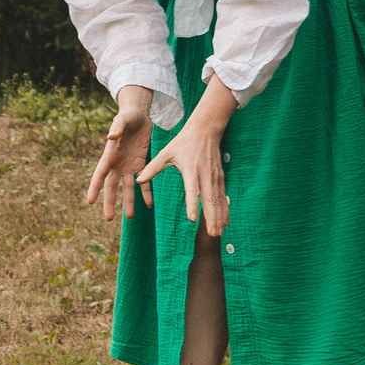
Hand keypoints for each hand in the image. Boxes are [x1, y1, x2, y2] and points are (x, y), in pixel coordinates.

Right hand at [85, 89, 152, 220]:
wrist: (138, 115)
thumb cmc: (127, 116)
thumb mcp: (123, 119)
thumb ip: (117, 127)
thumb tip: (111, 136)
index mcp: (110, 155)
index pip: (99, 174)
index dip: (94, 187)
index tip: (90, 201)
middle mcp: (117, 164)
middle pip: (111, 186)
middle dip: (110, 202)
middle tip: (108, 218)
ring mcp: (128, 165)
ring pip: (127, 188)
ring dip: (129, 202)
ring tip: (130, 217)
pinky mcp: (140, 164)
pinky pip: (144, 181)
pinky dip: (146, 192)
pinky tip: (149, 204)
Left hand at [138, 101, 229, 236]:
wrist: (205, 130)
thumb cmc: (182, 142)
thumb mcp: (166, 152)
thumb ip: (153, 167)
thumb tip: (138, 180)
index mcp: (190, 169)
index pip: (192, 190)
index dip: (192, 205)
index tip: (192, 219)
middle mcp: (205, 175)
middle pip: (209, 200)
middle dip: (211, 218)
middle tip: (211, 235)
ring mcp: (214, 177)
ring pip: (218, 200)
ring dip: (219, 217)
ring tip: (218, 234)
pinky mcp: (220, 178)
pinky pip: (223, 197)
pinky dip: (225, 210)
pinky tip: (225, 223)